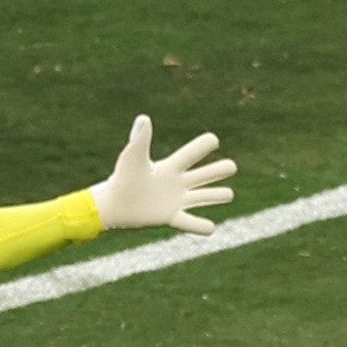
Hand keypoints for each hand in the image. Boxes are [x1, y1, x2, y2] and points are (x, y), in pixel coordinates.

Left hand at [89, 117, 234, 236]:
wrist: (114, 204)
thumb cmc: (122, 177)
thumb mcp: (133, 156)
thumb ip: (140, 138)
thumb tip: (143, 118)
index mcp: (170, 167)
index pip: (191, 154)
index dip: (203, 146)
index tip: (214, 140)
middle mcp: (176, 183)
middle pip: (202, 175)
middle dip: (218, 171)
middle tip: (232, 166)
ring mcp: (175, 201)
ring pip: (201, 197)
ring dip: (216, 196)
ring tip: (230, 194)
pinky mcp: (170, 217)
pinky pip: (189, 223)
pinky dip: (201, 226)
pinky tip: (212, 228)